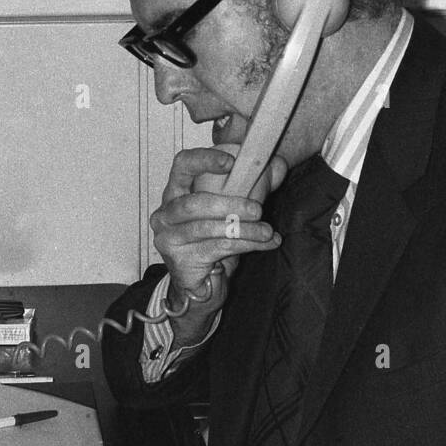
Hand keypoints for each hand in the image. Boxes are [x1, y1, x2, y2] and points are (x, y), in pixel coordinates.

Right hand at [150, 146, 286, 343]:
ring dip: (243, 229)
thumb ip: (255, 186)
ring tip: (267, 231)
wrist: (202, 286)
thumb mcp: (234, 209)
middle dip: (230, 203)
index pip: (182, 164)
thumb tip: (279, 164)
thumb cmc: (215, 241)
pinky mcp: (178, 259)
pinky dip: (244, 245)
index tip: (233, 162)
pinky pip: (214, 248)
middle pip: (194, 201)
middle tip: (259, 209)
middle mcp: (165, 213)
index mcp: (176, 191)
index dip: (205, 159)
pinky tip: (265, 243)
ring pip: (207, 228)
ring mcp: (168, 237)